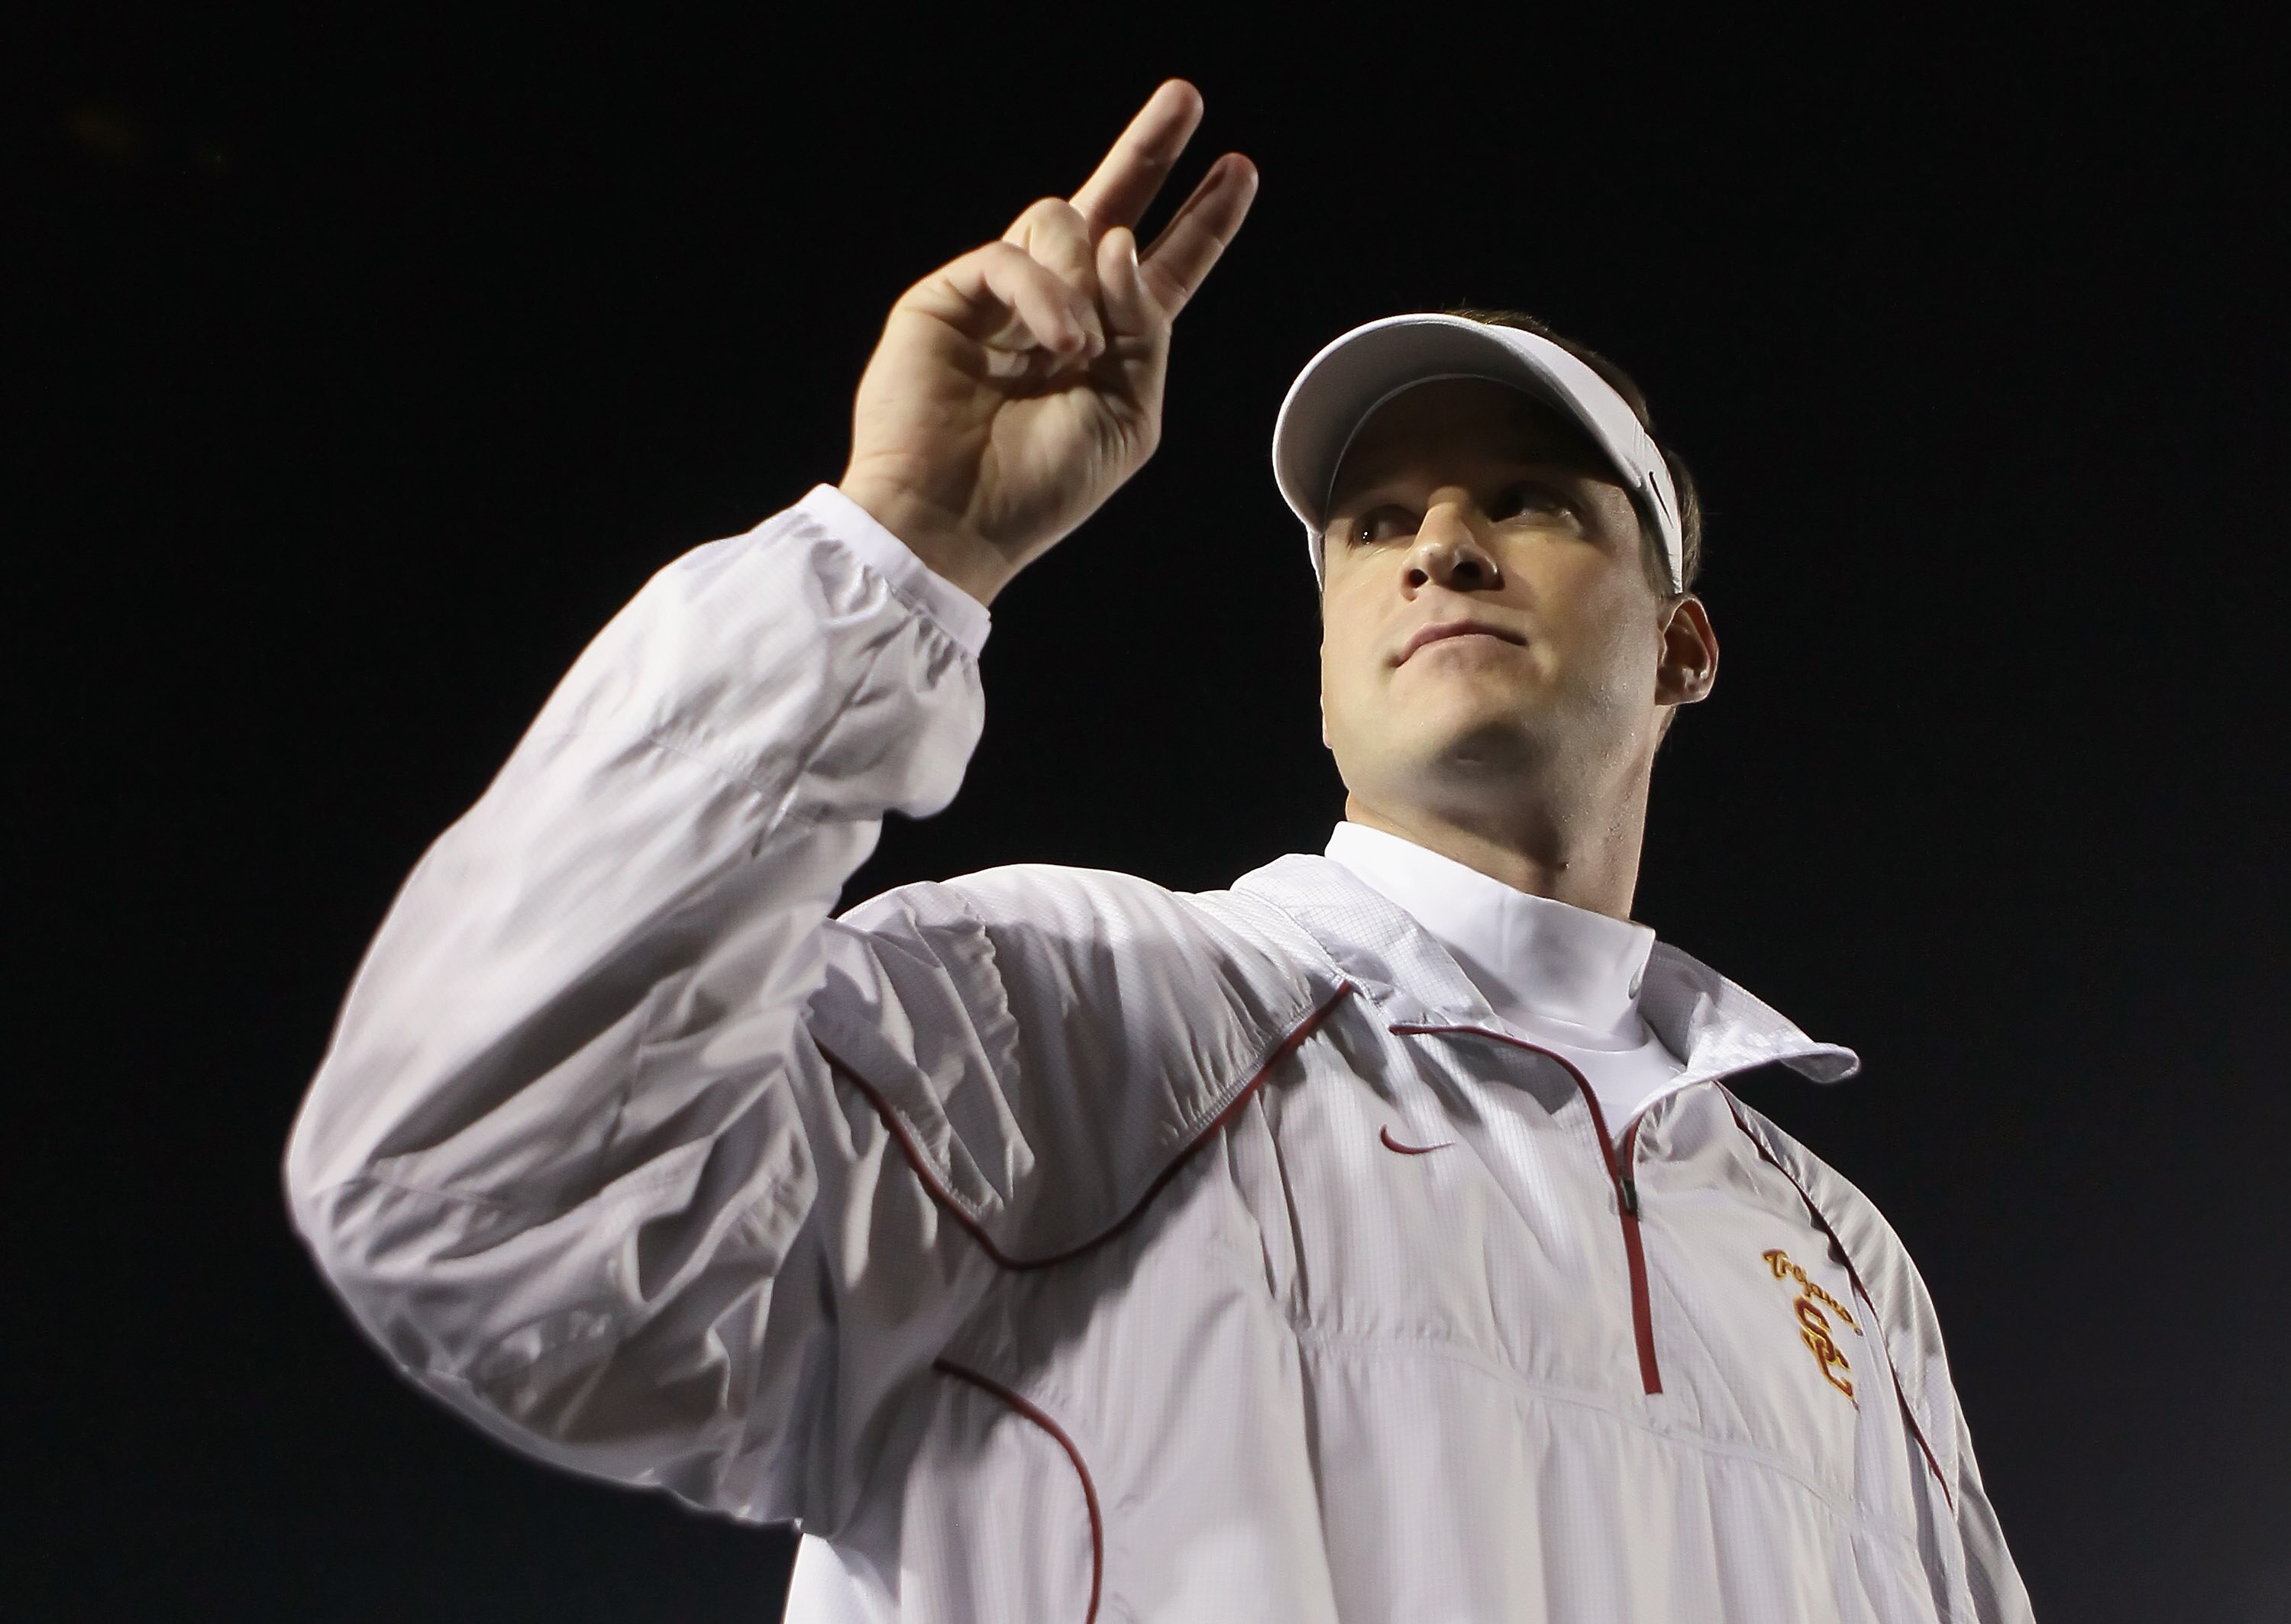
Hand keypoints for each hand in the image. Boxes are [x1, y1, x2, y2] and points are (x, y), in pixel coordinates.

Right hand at [838, 80, 1257, 603]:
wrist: (954, 525)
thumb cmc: (1041, 489)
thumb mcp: (1129, 416)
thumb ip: (1146, 332)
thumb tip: (1120, 242)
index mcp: (1107, 344)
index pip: (1162, 266)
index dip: (1202, 221)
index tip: (1240, 171)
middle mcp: (1055, 310)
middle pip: (1106, 208)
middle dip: (1150, 152)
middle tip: (1187, 97)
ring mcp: (1000, 300)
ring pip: (1060, 221)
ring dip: (1087, 280)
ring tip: (1079, 351)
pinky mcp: (947, 296)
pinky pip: (1011, 256)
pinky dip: (1047, 297)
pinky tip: (1063, 345)